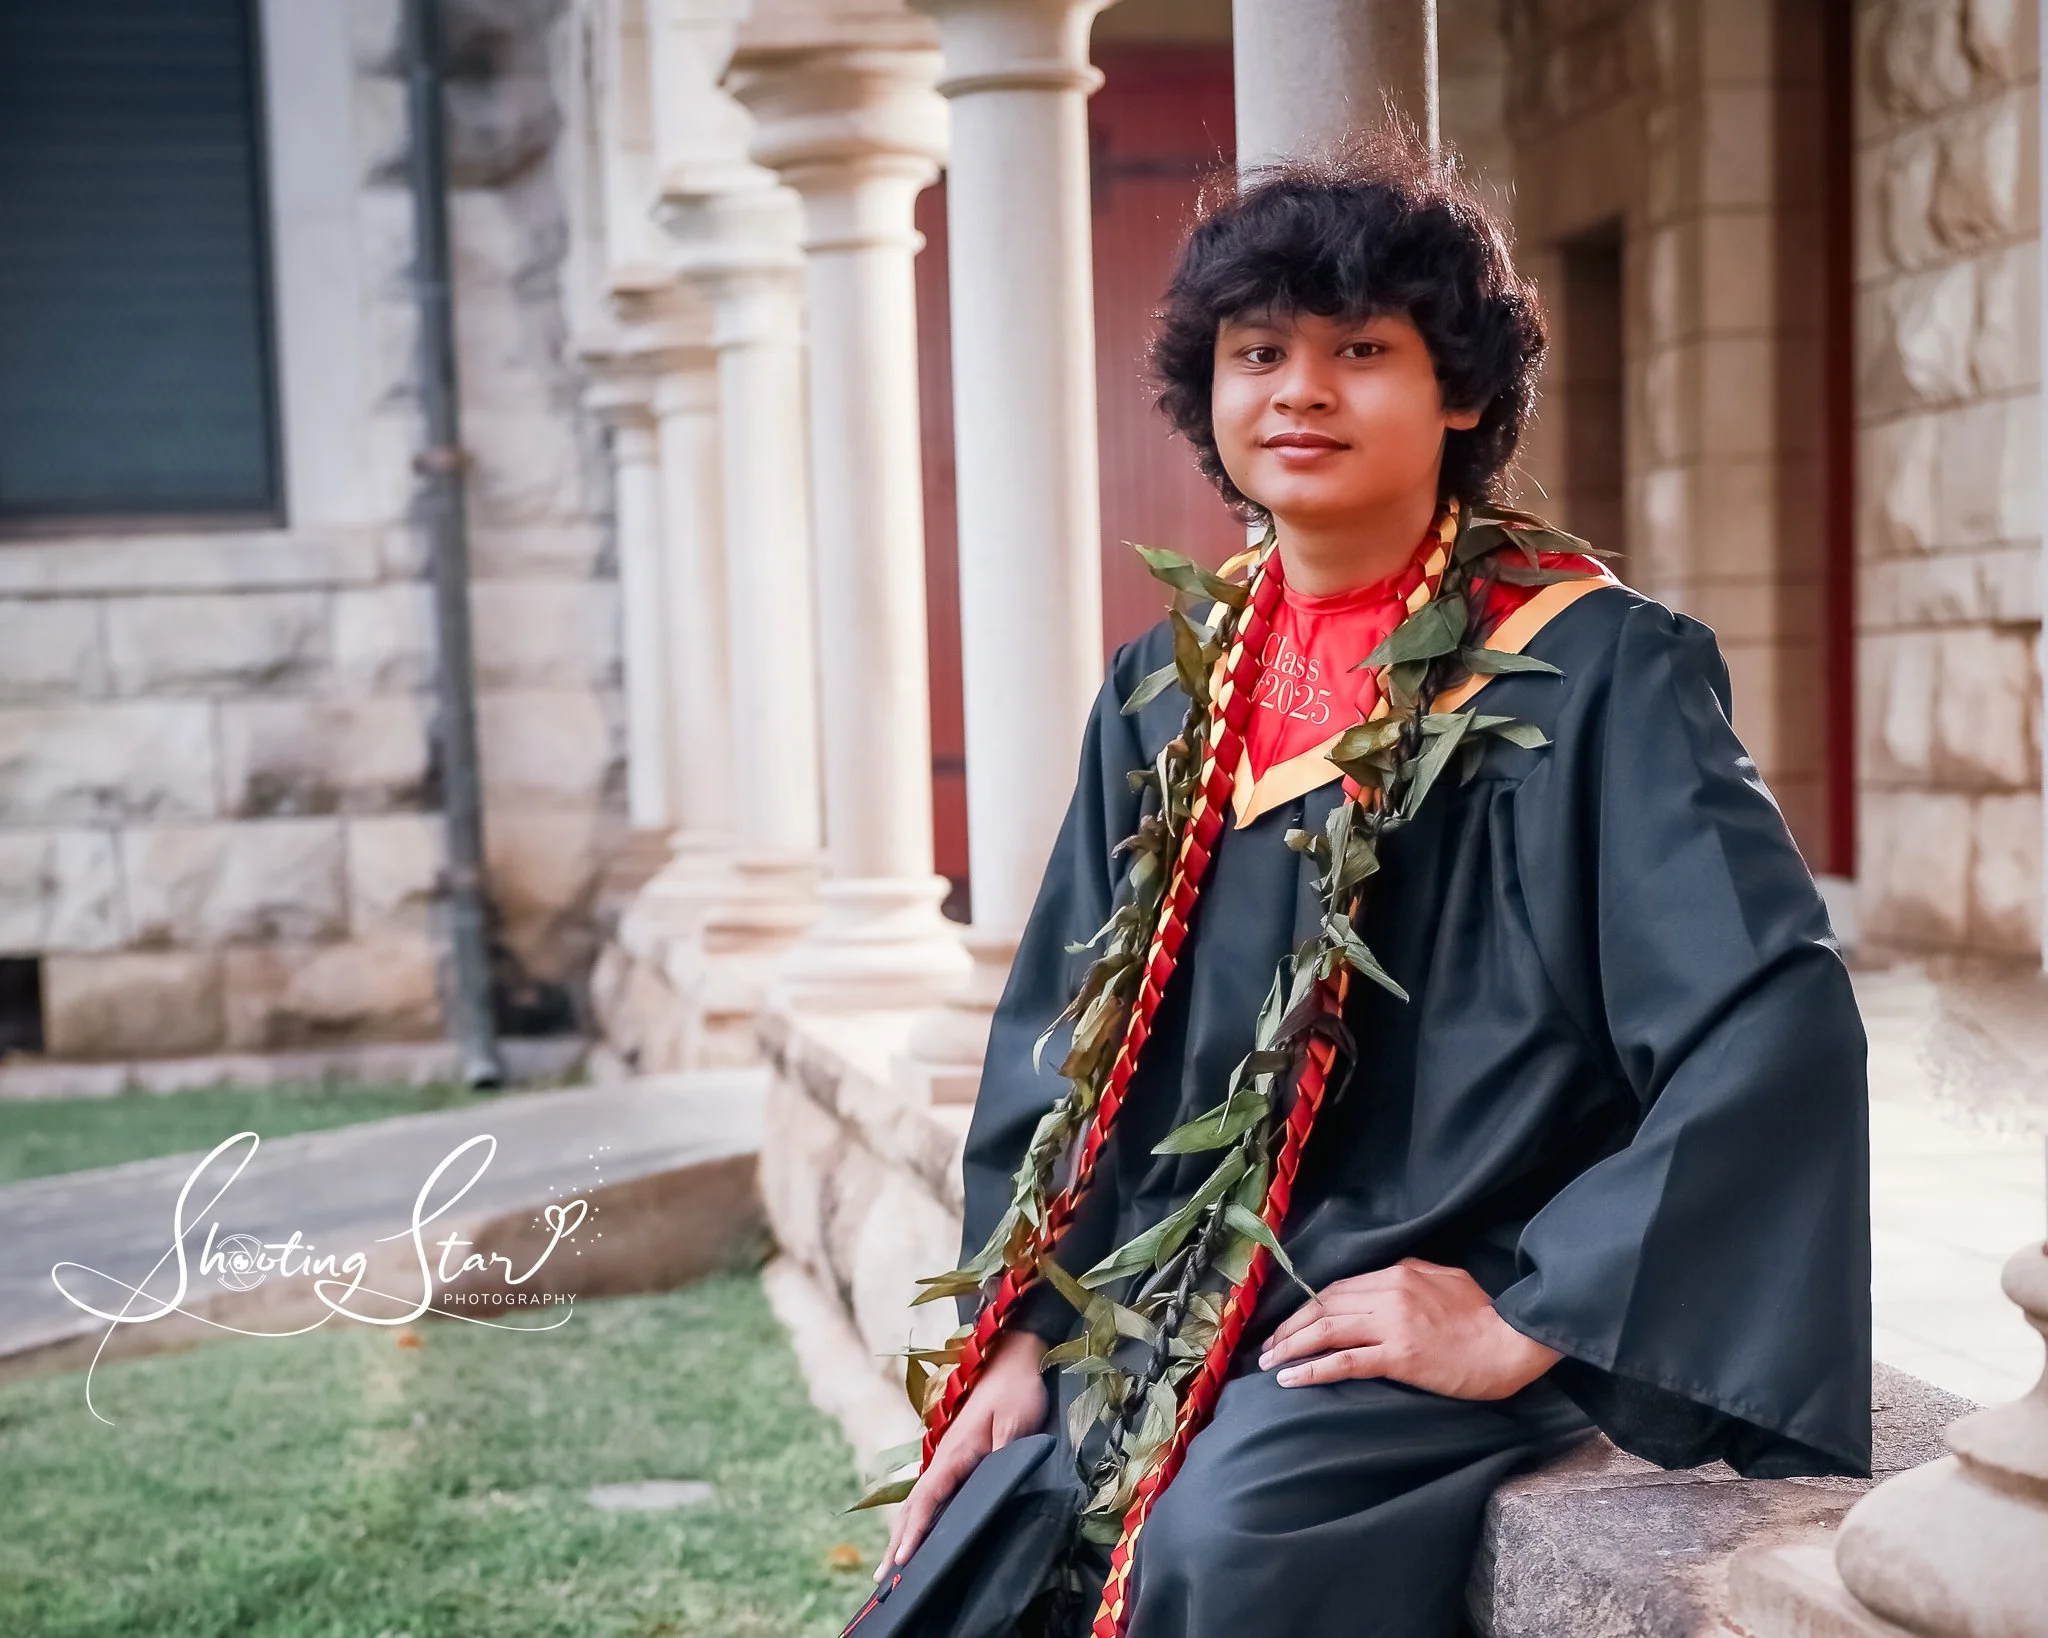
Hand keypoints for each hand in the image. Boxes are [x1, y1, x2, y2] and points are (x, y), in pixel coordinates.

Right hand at [875, 1326, 1047, 1579]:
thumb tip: (991, 1492)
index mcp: (955, 1452)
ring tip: (891, 1563)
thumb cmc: (1016, 1389)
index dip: (915, 1531)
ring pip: (920, 1499)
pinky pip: (932, 1491)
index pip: (928, 1499)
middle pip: (914, 1505)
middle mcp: (945, 1456)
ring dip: (904, 1530)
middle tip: (884, 1577)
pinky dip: (918, 1515)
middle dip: (898, 1540)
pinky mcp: (958, 1454)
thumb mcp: (1016, 1424)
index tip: (902, 1559)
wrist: (1013, 1357)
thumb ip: (1003, 1459)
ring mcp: (949, 1455)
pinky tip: (918, 1529)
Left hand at [1254, 1258, 1560, 1399]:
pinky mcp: (1399, 1357)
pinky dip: (1313, 1369)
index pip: (1338, 1288)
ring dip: (1291, 1347)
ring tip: (1269, 1362)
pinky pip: (1345, 1362)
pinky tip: (1291, 1378)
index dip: (1308, 1306)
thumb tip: (1383, 1281)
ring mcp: (1391, 1325)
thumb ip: (1409, 1276)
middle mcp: (1388, 1294)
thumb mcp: (1445, 1278)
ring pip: (1327, 1331)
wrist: (1512, 1341)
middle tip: (1268, 1346)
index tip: (1290, 1322)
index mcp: (1397, 1273)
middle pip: (1324, 1306)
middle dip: (1291, 1327)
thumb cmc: (1485, 1315)